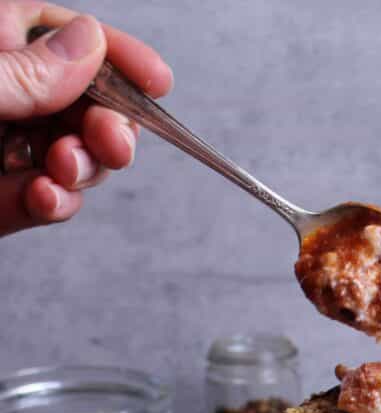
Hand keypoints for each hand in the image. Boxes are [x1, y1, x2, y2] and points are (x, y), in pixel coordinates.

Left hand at [0, 2, 171, 235]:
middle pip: (84, 103)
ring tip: (61, 172)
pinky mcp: (3, 201)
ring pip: (76, 156)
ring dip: (84, 169)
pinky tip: (45, 199)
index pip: (63, 34)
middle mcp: (6, 97)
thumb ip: (25, 70)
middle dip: (108, 126)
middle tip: (110, 144)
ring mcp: (4, 150)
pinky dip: (58, 204)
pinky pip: (50, 201)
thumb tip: (89, 40)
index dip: (116, 54)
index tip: (158, 81)